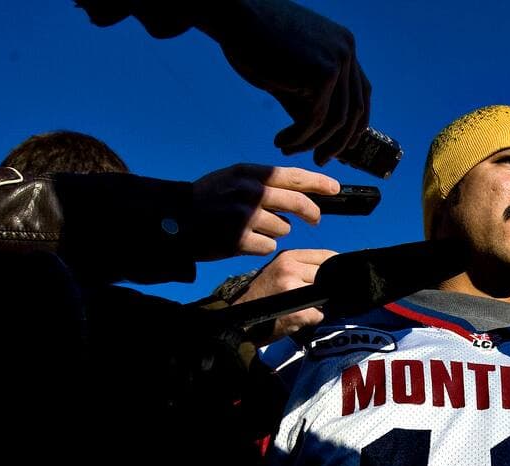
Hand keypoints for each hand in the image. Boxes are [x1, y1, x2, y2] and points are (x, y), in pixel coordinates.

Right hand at [186, 164, 337, 260]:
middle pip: (297, 204)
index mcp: (250, 174)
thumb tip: (299, 190)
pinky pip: (268, 246)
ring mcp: (245, 217)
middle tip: (315, 219)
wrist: (174, 217)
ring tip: (251, 227)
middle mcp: (250, 192)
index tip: (335, 189)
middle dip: (311, 213)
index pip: (293, 176)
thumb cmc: (208, 198)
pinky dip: (260, 246)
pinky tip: (242, 241)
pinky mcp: (239, 240)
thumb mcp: (233, 178)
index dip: (318, 183)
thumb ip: (263, 182)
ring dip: (275, 231)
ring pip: (283, 229)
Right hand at [200, 1, 371, 165]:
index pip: (361, 94)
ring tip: (288, 149)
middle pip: (354, 111)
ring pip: (335, 120)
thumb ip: (310, 97)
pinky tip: (282, 142)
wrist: (233, 15)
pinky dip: (299, 137)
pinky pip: (316, 119)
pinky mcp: (322, 74)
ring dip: (312, 142)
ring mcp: (338, 60)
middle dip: (338, 141)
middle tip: (319, 159)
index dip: (355, 124)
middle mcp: (346, 51)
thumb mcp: (292, 70)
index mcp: (343, 45)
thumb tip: (322, 135)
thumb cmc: (254, 40)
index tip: (342, 145)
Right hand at [234, 247, 335, 342]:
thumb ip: (301, 267)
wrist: (238, 321)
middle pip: (328, 277)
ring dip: (318, 305)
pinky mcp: (299, 311)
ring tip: (299, 308)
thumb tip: (332, 270)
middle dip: (324, 289)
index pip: (326, 256)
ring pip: (325, 296)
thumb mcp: (277, 271)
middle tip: (309, 298)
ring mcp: (294, 290)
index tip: (336, 277)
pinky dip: (312, 320)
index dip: (335, 268)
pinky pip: (319, 315)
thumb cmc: (260, 298)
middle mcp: (290, 270)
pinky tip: (295, 319)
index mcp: (288, 257)